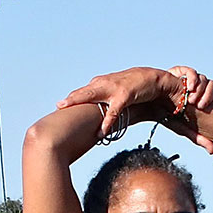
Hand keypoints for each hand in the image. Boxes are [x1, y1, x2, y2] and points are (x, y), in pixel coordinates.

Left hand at [57, 67, 177, 137]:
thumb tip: (95, 119)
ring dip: (79, 102)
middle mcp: (104, 84)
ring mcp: (113, 88)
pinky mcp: (125, 95)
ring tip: (67, 109)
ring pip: (92, 95)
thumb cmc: (135, 88)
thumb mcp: (116, 94)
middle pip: (83, 92)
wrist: (155, 79)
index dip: (71, 100)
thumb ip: (105, 102)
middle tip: (58, 106)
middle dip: (70, 99)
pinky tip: (101, 132)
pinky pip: (113, 111)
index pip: (82, 92)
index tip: (58, 108)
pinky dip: (107, 122)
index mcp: (101, 84)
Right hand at [161, 65, 212, 152]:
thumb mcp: (182, 127)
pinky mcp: (177, 74)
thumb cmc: (162, 116)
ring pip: (204, 78)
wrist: (142, 106)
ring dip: (202, 89)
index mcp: (200, 99)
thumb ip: (197, 136)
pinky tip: (189, 88)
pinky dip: (192, 77)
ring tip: (194, 101)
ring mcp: (186, 80)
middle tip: (206, 105)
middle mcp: (195, 88)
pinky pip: (190, 71)